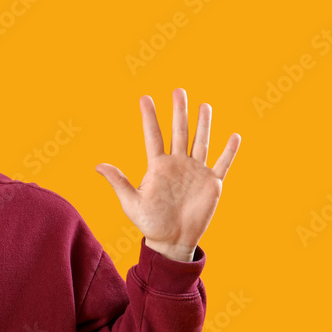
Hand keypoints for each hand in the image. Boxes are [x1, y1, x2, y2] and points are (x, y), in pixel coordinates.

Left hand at [95, 88, 240, 261]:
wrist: (171, 241)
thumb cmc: (149, 223)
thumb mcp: (131, 202)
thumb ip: (119, 182)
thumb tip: (97, 166)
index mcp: (158, 166)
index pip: (153, 136)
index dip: (149, 117)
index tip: (145, 98)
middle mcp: (177, 164)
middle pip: (179, 132)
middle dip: (179, 111)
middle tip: (179, 90)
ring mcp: (196, 172)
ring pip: (201, 142)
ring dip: (203, 124)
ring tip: (204, 105)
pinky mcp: (211, 183)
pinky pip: (222, 163)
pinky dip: (228, 151)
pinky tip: (234, 136)